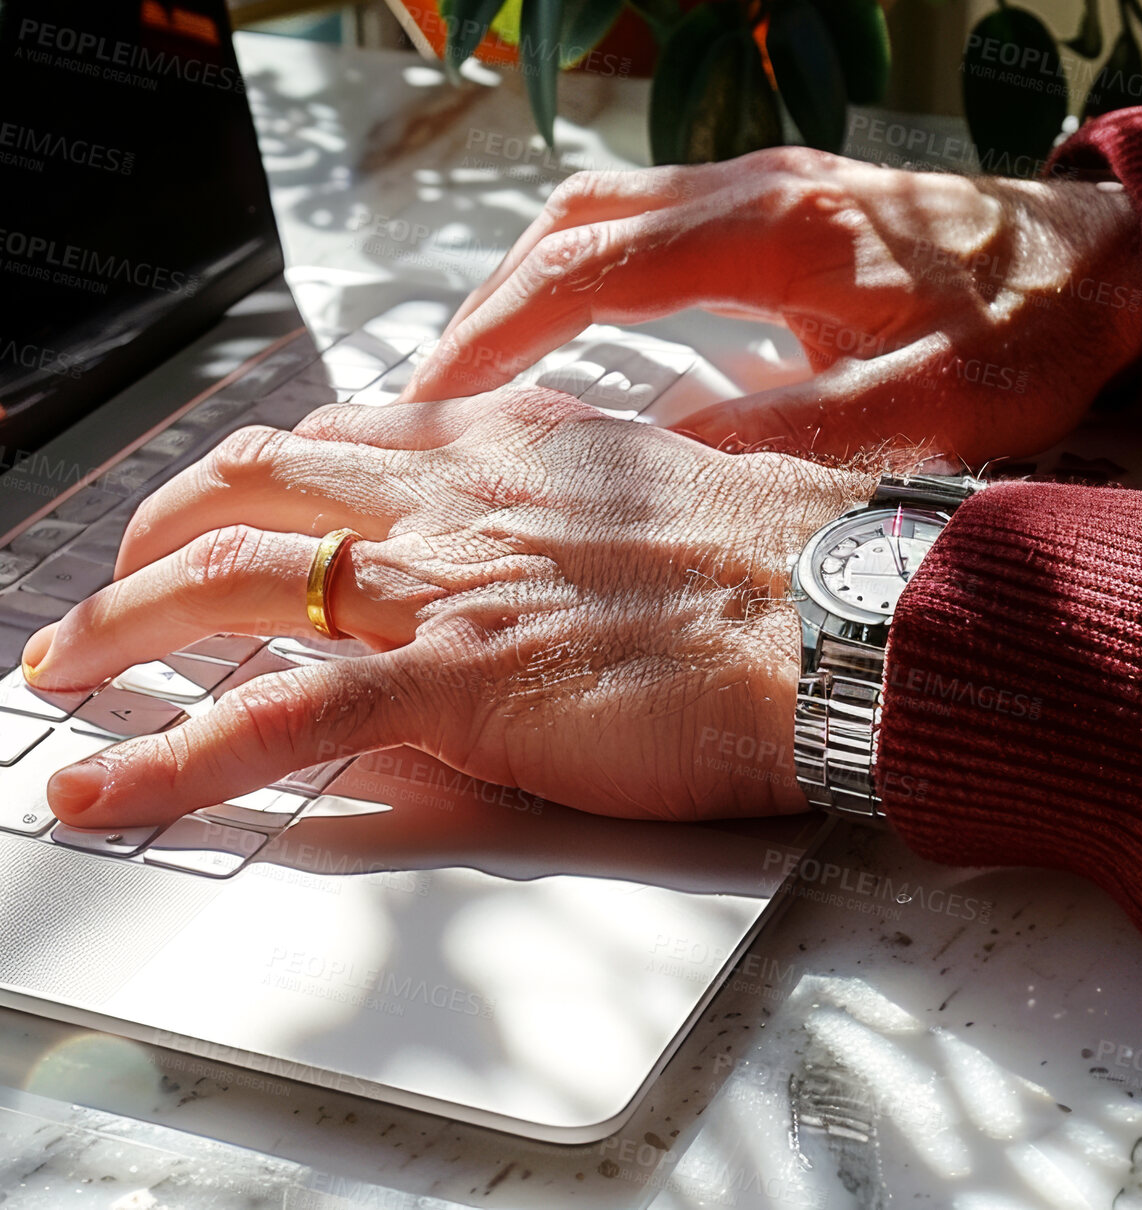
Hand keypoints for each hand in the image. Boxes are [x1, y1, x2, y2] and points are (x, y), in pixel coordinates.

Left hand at [20, 391, 874, 828]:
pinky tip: (108, 791)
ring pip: (228, 579)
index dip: (261, 478)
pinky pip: (277, 719)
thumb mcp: (663, 506)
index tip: (228, 514)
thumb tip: (543, 555)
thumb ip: (577, 517)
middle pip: (253, 484)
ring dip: (120, 627)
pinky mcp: (455, 682)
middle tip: (117, 591)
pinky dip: (170, 760)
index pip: (344, 438)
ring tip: (63, 672)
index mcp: (513, 447)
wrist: (839, 613)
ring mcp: (447, 583)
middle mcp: (458, 496)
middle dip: (158, 533)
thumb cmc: (785, 570)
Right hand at [402, 148, 1141, 464]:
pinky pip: (649, 230)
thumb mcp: (929, 403)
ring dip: (531, 287)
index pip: (590, 267)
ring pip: (604, 218)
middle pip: (573, 226)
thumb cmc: (1037, 324)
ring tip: (479, 375)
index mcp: (777, 229)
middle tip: (430, 396)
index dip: (498, 333)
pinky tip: (578, 341)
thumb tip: (670, 462)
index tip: (433, 398)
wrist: (1113, 261)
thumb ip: (797, 434)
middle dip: (488, 308)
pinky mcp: (783, 213)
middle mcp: (754, 190)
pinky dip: (588, 280)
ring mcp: (765, 192)